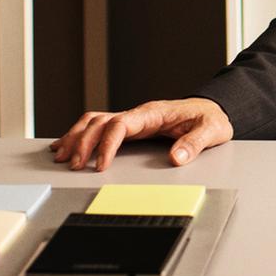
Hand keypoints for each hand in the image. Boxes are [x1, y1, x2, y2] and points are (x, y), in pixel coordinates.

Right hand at [49, 98, 233, 171]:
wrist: (214, 110)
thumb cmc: (211, 118)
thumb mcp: (211, 130)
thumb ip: (194, 143)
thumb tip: (177, 158)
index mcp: (153, 113)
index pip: (120, 124)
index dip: (107, 144)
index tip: (101, 166)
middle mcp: (139, 114)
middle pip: (100, 122)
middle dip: (83, 143)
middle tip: (73, 166)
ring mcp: (133, 119)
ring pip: (94, 122)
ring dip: (76, 137)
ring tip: (61, 156)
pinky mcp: (132, 127)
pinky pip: (100, 126)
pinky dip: (80, 134)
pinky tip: (66, 144)